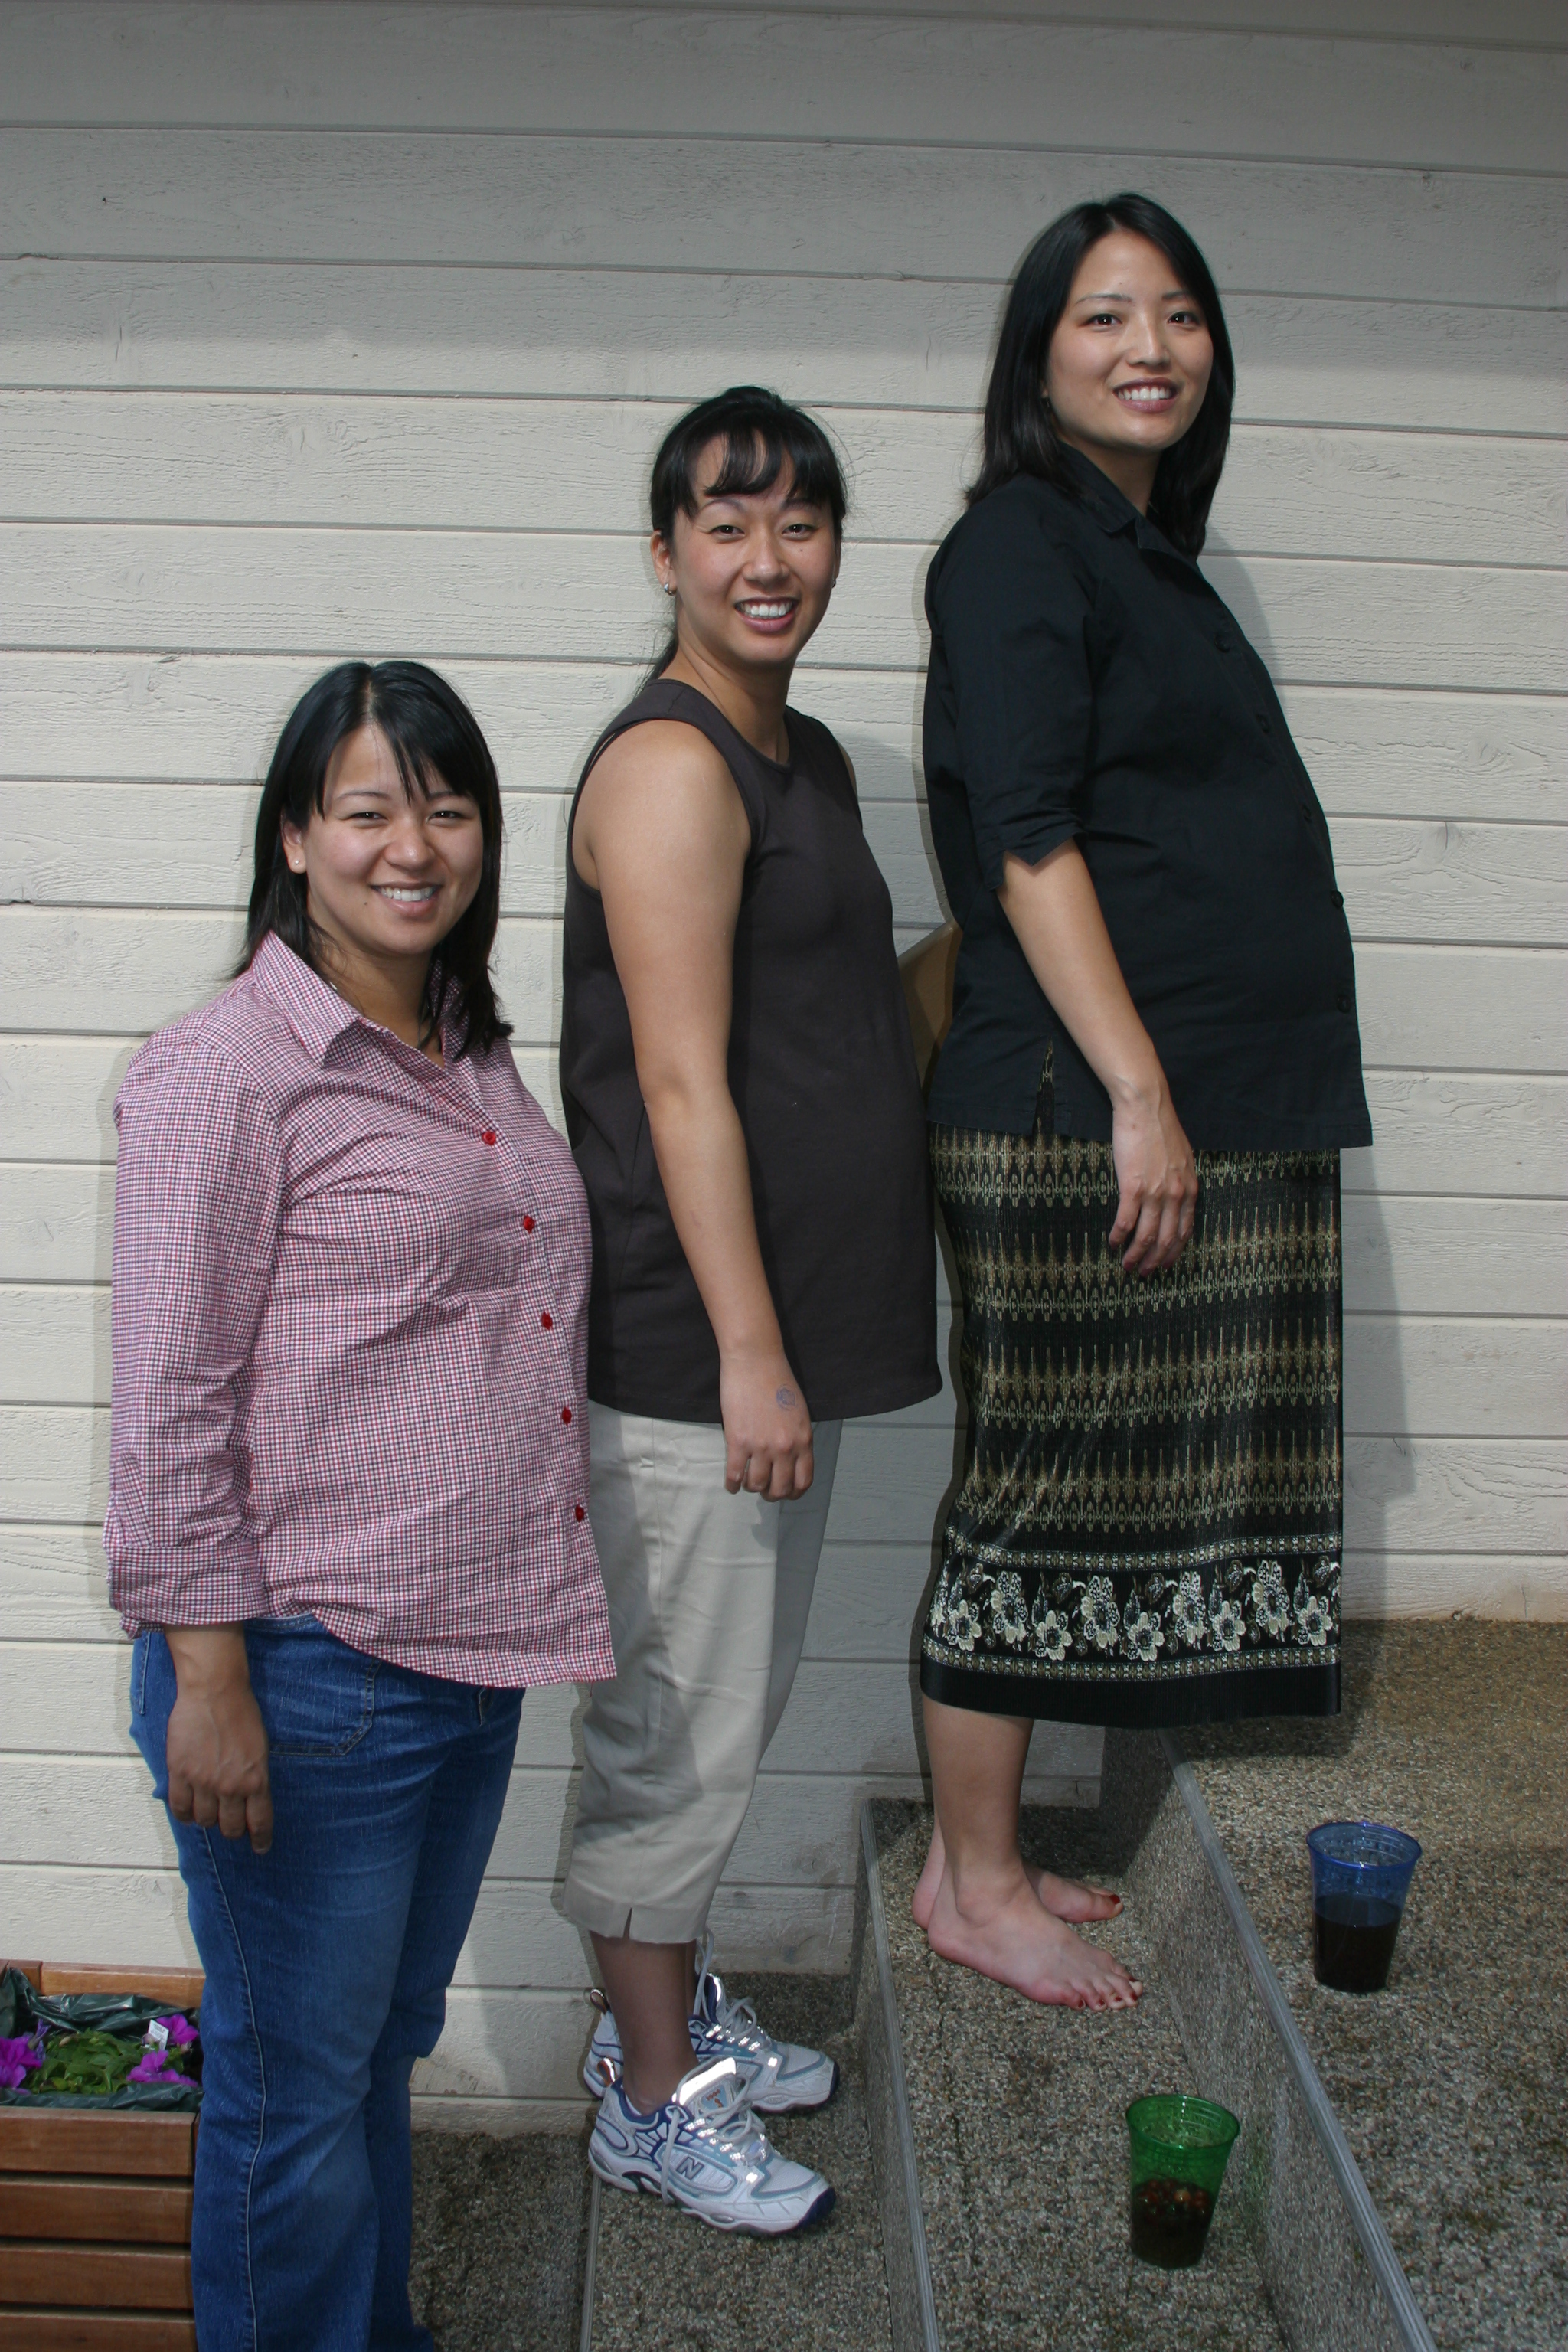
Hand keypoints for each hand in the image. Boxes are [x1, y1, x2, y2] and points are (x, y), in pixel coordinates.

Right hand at [162, 1626, 273, 1852]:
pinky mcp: (180, 1773)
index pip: (259, 1822)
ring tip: (209, 1811)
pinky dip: (184, 1814)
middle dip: (232, 1830)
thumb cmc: (242, 1713)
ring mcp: (203, 1782)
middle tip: (231, 1825)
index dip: (260, 1839)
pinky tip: (188, 1810)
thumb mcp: (261, 1748)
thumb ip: (254, 1776)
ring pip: (204, 1820)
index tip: (260, 1847)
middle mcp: (231, 1787)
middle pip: (230, 1828)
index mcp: (256, 1780)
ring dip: (208, 1820)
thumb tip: (250, 1799)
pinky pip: (179, 1808)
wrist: (215, 1691)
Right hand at [718, 1351, 813, 1499]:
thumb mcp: (799, 1412)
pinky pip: (734, 1474)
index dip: (794, 1493)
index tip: (786, 1492)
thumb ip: (797, 1438)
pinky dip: (732, 1484)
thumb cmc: (778, 1380)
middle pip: (780, 1488)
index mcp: (803, 1439)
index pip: (804, 1480)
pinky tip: (731, 1484)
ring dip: (751, 1488)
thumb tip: (791, 1459)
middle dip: (772, 1494)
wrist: (755, 1360)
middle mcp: (785, 1447)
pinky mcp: (738, 1441)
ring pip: (756, 1485)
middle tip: (764, 1491)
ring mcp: (761, 1446)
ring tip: (746, 1483)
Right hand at [1108, 1082, 1196, 1274]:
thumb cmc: (1161, 1128)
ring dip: (1136, 1255)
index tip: (1167, 1264)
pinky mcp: (1133, 1187)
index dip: (1175, 1251)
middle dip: (1156, 1261)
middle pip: (1166, 1239)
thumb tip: (1177, 1198)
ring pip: (1146, 1236)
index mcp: (1189, 1188)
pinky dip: (1119, 1236)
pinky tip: (1112, 1243)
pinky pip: (1126, 1221)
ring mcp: (1155, 1193)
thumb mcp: (1184, 1157)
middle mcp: (1176, 1195)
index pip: (1184, 1230)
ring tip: (1127, 1265)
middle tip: (1145, 1274)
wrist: (1146, 1107)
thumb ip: (1182, 1180)